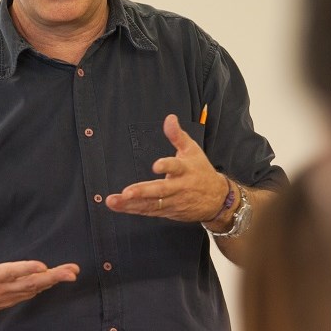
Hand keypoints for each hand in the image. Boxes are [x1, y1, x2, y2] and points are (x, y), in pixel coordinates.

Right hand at [0, 228, 79, 319]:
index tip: (42, 266)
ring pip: (34, 289)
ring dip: (53, 281)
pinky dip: (44, 287)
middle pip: (31, 283)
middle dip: (53, 277)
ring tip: (71, 273)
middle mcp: (1, 288)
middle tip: (71, 272)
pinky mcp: (9, 301)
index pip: (11, 272)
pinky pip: (30, 294)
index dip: (26, 269)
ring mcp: (7, 296)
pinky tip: (55, 280)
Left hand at [105, 113, 228, 221]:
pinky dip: (134, 210)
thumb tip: (169, 118)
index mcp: (185, 170)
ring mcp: (173, 201)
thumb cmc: (201, 171)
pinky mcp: (168, 211)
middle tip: (127, 192)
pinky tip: (120, 206)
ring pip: (151, 204)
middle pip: (160, 190)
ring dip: (131, 204)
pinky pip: (149, 211)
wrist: (217, 199)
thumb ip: (177, 135)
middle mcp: (179, 187)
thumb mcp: (192, 150)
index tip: (156, 165)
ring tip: (114, 201)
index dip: (166, 166)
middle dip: (143, 192)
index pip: (176, 167)